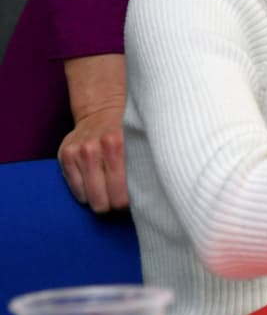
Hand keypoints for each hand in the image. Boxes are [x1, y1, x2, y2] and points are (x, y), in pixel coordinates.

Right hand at [59, 54, 129, 211]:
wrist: (102, 110)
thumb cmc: (128, 132)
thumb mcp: (140, 143)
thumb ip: (144, 165)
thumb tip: (154, 195)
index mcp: (118, 145)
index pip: (123, 194)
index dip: (130, 202)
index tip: (136, 200)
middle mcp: (95, 148)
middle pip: (104, 201)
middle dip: (114, 204)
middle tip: (122, 198)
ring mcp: (78, 152)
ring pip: (89, 198)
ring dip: (100, 198)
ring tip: (109, 190)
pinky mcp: (65, 155)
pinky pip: (75, 190)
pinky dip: (85, 192)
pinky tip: (96, 183)